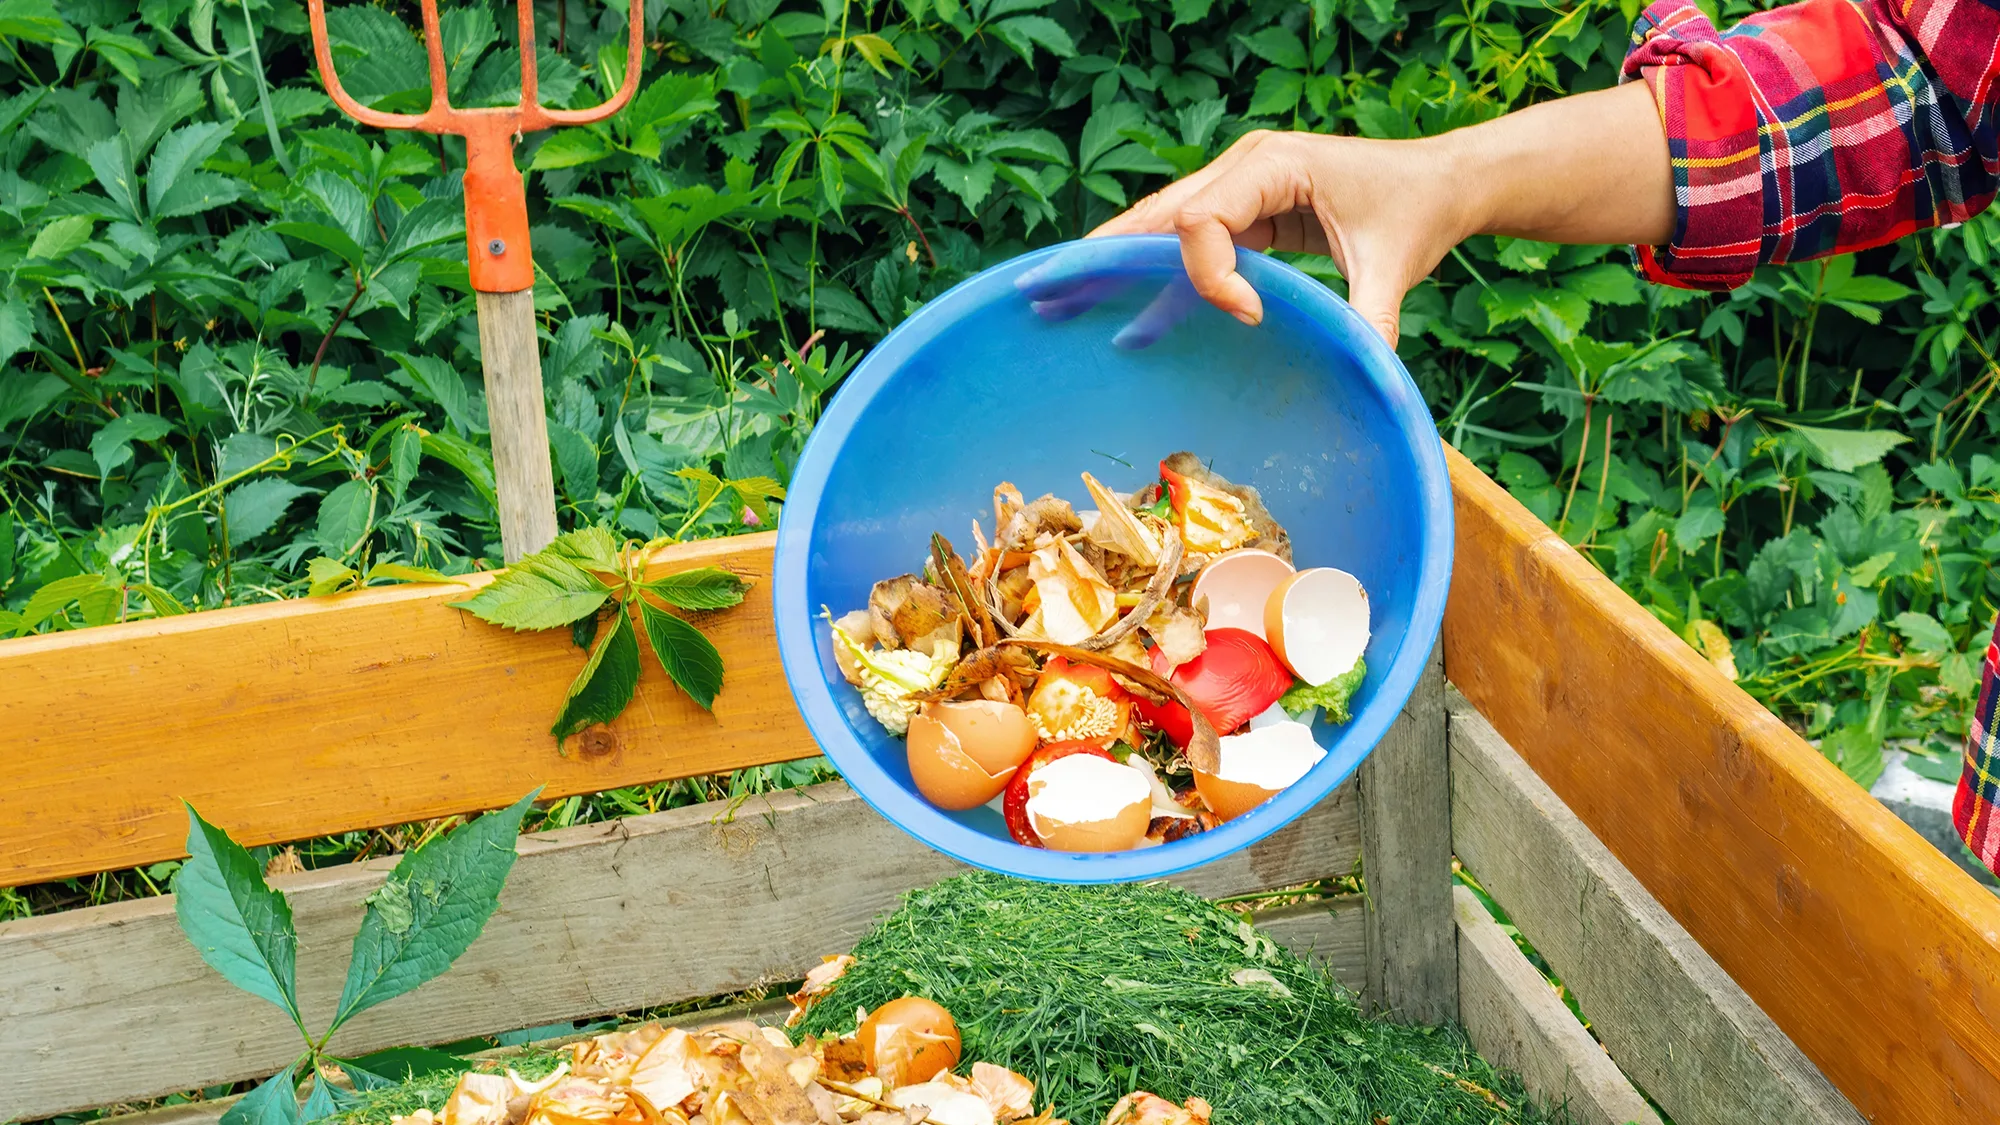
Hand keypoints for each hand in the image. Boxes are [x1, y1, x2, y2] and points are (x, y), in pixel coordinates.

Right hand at [1088, 83, 1674, 347]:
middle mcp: (1242, 169)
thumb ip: (1371, 322)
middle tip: (1044, 288)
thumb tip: (1367, 386)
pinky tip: (1125, 328)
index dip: (1211, 272)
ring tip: (1053, 301)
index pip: (1204, 216)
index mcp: (1272, 165)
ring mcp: (1237, 189)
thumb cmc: (1416, 211)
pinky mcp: (1243, 215)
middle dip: (1103, 255)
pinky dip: (1155, 283)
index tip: (1252, 315)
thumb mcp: (1393, 267)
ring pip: (1160, 230)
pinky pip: (1186, 249)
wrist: (1440, 183)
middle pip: (1157, 215)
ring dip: (1114, 267)